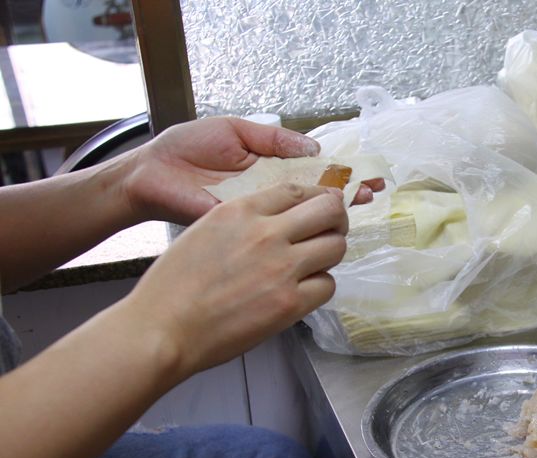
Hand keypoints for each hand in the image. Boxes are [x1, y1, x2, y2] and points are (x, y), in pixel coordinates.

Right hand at [121, 182, 347, 379]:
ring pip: (336, 248)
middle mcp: (266, 234)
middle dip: (336, 219)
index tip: (322, 206)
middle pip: (329, 210)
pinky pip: (328, 285)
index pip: (297, 189)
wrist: (162, 329)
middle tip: (331, 230)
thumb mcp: (205, 231)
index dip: (316, 196)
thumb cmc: (173, 286)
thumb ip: (244, 220)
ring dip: (330, 253)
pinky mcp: (290, 304)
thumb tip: (279, 220)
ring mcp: (282, 269)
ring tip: (315, 262)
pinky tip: (302, 290)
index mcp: (240, 211)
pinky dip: (320, 287)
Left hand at [122, 117, 381, 224]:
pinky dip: (305, 235)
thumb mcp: (234, 131)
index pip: (315, 175)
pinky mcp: (248, 233)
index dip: (341, 175)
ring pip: (307, 219)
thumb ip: (273, 139)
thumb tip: (314, 149)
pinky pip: (282, 235)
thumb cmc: (186, 149)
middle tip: (373, 192)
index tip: (367, 176)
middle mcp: (271, 197)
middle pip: (319, 199)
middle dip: (348, 194)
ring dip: (335, 215)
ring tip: (361, 206)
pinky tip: (328, 230)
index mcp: (270, 171)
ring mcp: (262, 218)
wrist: (150, 175)